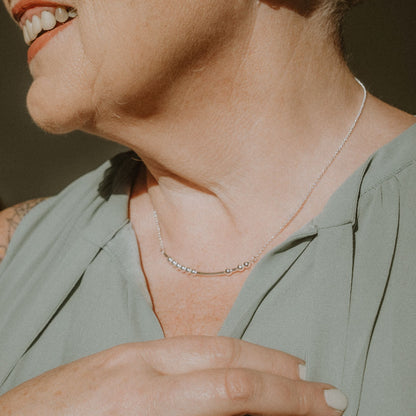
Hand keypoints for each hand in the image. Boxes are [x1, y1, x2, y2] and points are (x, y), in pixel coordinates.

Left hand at [0, 336, 346, 414]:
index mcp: (142, 400)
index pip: (233, 390)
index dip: (286, 397)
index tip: (325, 404)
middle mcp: (142, 365)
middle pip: (228, 358)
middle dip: (282, 372)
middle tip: (323, 388)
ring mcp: (132, 352)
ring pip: (210, 343)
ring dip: (256, 354)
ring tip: (292, 369)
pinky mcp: (125, 350)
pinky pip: (187, 345)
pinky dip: (223, 350)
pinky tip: (238, 359)